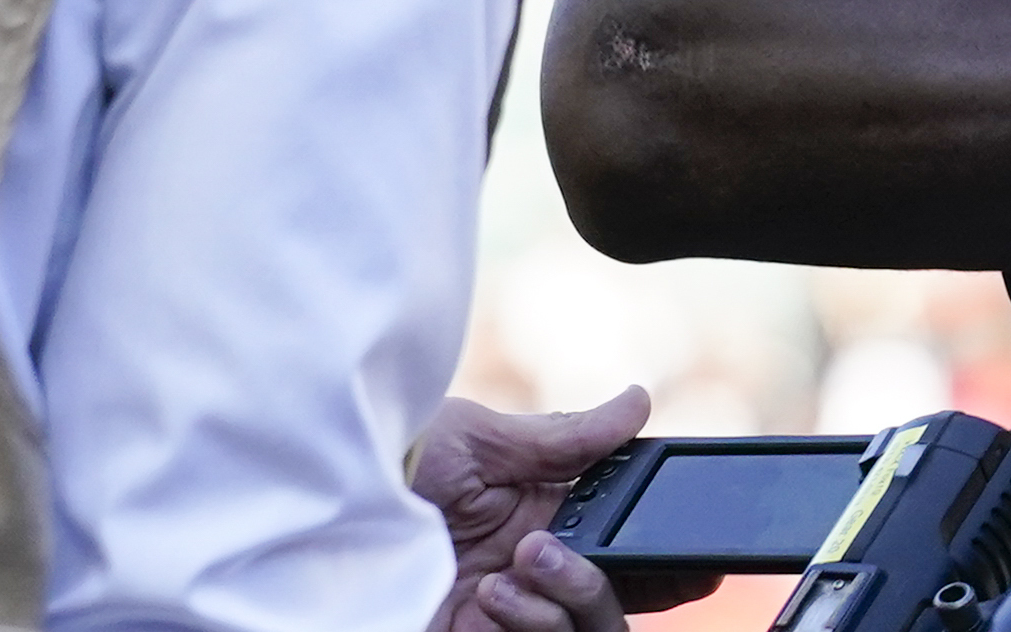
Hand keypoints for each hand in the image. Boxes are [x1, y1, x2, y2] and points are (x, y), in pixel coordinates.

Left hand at [413, 385, 722, 630]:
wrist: (315, 506)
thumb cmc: (388, 461)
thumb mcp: (481, 439)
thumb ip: (566, 436)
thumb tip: (638, 401)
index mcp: (540, 512)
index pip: (621, 539)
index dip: (661, 552)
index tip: (695, 556)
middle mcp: (529, 567)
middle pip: (617, 595)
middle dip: (622, 579)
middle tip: (572, 551)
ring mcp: (504, 611)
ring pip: (589, 628)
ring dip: (570, 597)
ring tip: (518, 565)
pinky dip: (528, 622)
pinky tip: (488, 595)